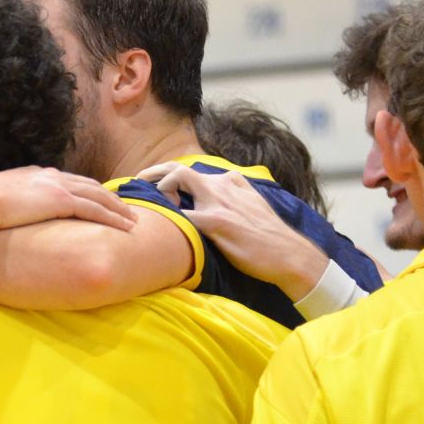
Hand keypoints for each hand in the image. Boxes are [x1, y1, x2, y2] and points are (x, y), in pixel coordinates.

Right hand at [0, 166, 138, 233]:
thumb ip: (0, 206)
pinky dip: (113, 216)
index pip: (65, 181)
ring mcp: (57, 187)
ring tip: (131, 219)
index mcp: (32, 175)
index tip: (94, 198)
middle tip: (123, 207)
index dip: (83, 190)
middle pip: (87, 185)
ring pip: (98, 195)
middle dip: (107, 195)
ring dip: (117, 207)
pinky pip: (96, 209)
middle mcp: (48, 176)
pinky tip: (125, 225)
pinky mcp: (62, 201)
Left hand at [136, 163, 326, 299]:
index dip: (166, 175)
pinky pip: (183, 214)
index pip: (191, 170)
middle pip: (179, 169)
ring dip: (157, 188)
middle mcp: (223, 186)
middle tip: (133, 183)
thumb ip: (231, 198)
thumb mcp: (251, 207)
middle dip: (152, 173)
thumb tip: (211, 202)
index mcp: (230, 182)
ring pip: (178, 180)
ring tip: (141, 202)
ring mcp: (219, 202)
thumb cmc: (268, 237)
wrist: (290, 254)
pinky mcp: (217, 221)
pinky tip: (156, 225)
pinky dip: (167, 216)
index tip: (150, 183)